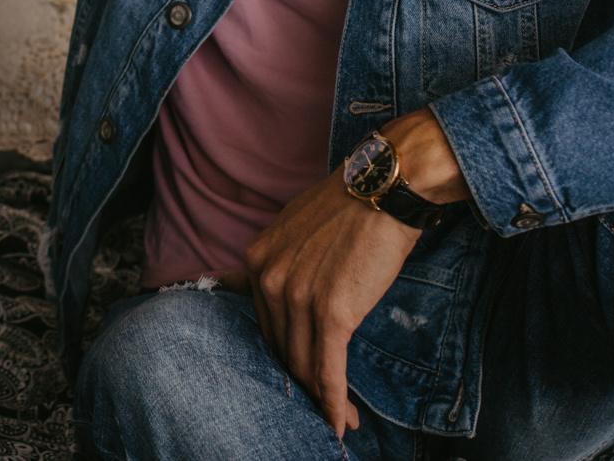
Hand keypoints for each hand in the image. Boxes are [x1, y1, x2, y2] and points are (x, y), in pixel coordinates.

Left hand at [242, 110, 466, 436]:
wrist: (385, 190)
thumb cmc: (347, 208)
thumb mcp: (290, 228)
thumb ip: (268, 262)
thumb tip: (228, 282)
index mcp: (257, 260)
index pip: (266, 324)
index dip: (286, 355)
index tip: (303, 376)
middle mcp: (269, 280)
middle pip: (283, 349)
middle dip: (305, 383)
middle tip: (329, 408)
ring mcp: (298, 297)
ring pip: (305, 364)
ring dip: (325, 400)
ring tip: (348, 421)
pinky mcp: (332, 312)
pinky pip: (328, 369)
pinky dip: (335, 403)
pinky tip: (342, 424)